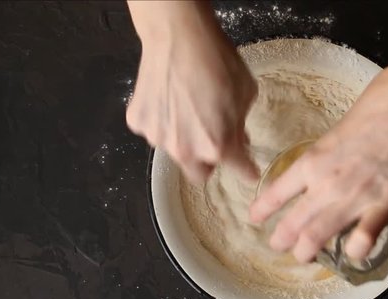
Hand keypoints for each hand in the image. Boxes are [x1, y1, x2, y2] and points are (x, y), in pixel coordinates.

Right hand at [126, 1, 257, 182]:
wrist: (179, 35)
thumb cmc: (217, 60)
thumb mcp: (246, 94)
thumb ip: (240, 125)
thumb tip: (237, 138)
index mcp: (218, 146)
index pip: (239, 170)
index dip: (246, 169)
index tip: (248, 170)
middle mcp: (186, 149)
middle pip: (198, 173)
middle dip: (208, 162)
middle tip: (213, 141)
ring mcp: (158, 137)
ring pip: (175, 150)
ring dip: (183, 139)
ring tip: (187, 109)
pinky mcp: (139, 122)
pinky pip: (154, 130)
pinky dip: (162, 121)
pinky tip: (169, 99)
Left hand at [248, 0, 387, 262]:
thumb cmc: (382, 103)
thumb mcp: (338, 128)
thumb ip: (327, 154)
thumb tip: (322, 166)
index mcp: (313, 160)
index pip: (277, 193)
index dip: (263, 210)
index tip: (255, 219)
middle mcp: (327, 183)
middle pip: (293, 224)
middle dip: (283, 240)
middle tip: (279, 245)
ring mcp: (356, 197)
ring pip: (319, 237)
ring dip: (308, 250)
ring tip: (305, 255)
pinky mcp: (386, 205)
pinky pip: (363, 240)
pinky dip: (355, 250)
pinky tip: (354, 251)